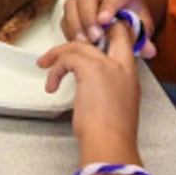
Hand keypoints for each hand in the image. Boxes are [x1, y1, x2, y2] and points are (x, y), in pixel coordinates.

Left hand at [38, 20, 142, 152]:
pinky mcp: (90, 69)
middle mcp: (121, 66)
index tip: (92, 36)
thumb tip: (90, 85)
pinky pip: (67, 58)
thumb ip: (109, 88)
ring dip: (58, 54)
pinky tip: (51, 85)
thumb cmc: (111, 133)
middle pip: (104, 34)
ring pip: (79, 45)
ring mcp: (106, 65)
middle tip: (64, 44)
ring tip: (45, 64)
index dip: (110, 32)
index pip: (125, 40)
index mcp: (130, 75)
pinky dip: (55, 70)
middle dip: (83, 33)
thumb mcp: (116, 105)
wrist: (110, 143)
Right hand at [60, 0, 156, 55]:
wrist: (123, 3)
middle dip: (88, 18)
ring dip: (76, 25)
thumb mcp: (143, 22)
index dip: (108, 7)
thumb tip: (148, 50)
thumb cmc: (131, 11)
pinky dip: (70, 31)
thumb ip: (145, 35)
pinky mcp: (72, 9)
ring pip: (72, 5)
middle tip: (94, 37)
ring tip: (84, 43)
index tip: (104, 21)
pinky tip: (77, 44)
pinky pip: (65, 18)